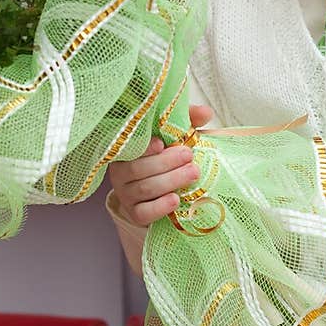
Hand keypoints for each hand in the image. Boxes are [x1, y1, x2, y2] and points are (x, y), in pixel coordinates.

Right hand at [107, 104, 214, 227]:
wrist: (160, 195)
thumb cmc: (168, 159)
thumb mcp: (177, 138)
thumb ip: (188, 122)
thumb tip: (206, 112)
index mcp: (127, 150)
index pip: (129, 147)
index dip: (144, 146)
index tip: (162, 143)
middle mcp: (120, 172)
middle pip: (138, 168)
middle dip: (166, 162)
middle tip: (189, 156)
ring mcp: (126, 194)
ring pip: (144, 188)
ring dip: (170, 180)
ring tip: (193, 173)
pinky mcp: (135, 214)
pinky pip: (144, 212)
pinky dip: (160, 206)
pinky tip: (175, 200)